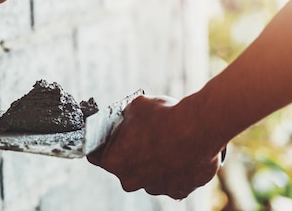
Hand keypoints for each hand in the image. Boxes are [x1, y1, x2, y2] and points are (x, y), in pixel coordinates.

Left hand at [87, 95, 223, 198]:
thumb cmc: (164, 115)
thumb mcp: (136, 106)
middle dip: (130, 153)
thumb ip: (125, 117)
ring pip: (148, 175)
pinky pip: (170, 180)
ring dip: (153, 162)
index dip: (103, 144)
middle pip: (123, 166)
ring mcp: (155, 188)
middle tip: (143, 136)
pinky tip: (180, 153)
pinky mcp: (178, 191)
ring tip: (166, 142)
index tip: (110, 137)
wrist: (200, 128)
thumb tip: (125, 117)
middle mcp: (130, 180)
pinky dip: (173, 170)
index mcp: (113, 160)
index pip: (96, 155)